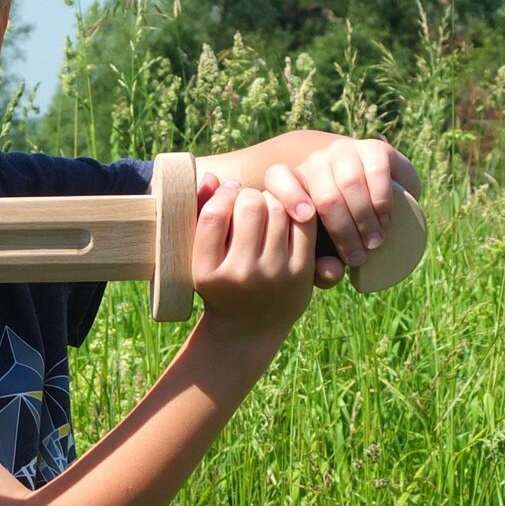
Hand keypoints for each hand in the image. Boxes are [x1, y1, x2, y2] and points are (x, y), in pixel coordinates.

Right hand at [191, 172, 313, 343]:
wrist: (249, 328)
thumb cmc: (220, 282)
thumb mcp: (201, 257)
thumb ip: (202, 214)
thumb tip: (212, 177)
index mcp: (207, 272)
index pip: (214, 214)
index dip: (221, 195)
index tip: (225, 197)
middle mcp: (240, 274)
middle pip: (249, 205)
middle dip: (248, 196)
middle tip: (248, 204)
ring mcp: (273, 274)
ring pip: (278, 208)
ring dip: (272, 201)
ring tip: (265, 211)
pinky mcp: (300, 272)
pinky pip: (303, 222)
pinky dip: (295, 212)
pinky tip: (285, 218)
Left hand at [262, 137, 420, 287]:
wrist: (378, 195)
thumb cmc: (341, 229)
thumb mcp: (327, 249)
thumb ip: (321, 266)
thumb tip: (331, 273)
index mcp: (293, 183)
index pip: (277, 178)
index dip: (289, 196)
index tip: (305, 219)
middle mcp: (315, 162)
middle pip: (324, 195)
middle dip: (343, 231)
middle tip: (359, 257)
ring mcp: (344, 153)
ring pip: (350, 184)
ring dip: (364, 219)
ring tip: (374, 244)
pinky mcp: (373, 149)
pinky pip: (376, 173)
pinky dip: (381, 201)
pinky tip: (385, 221)